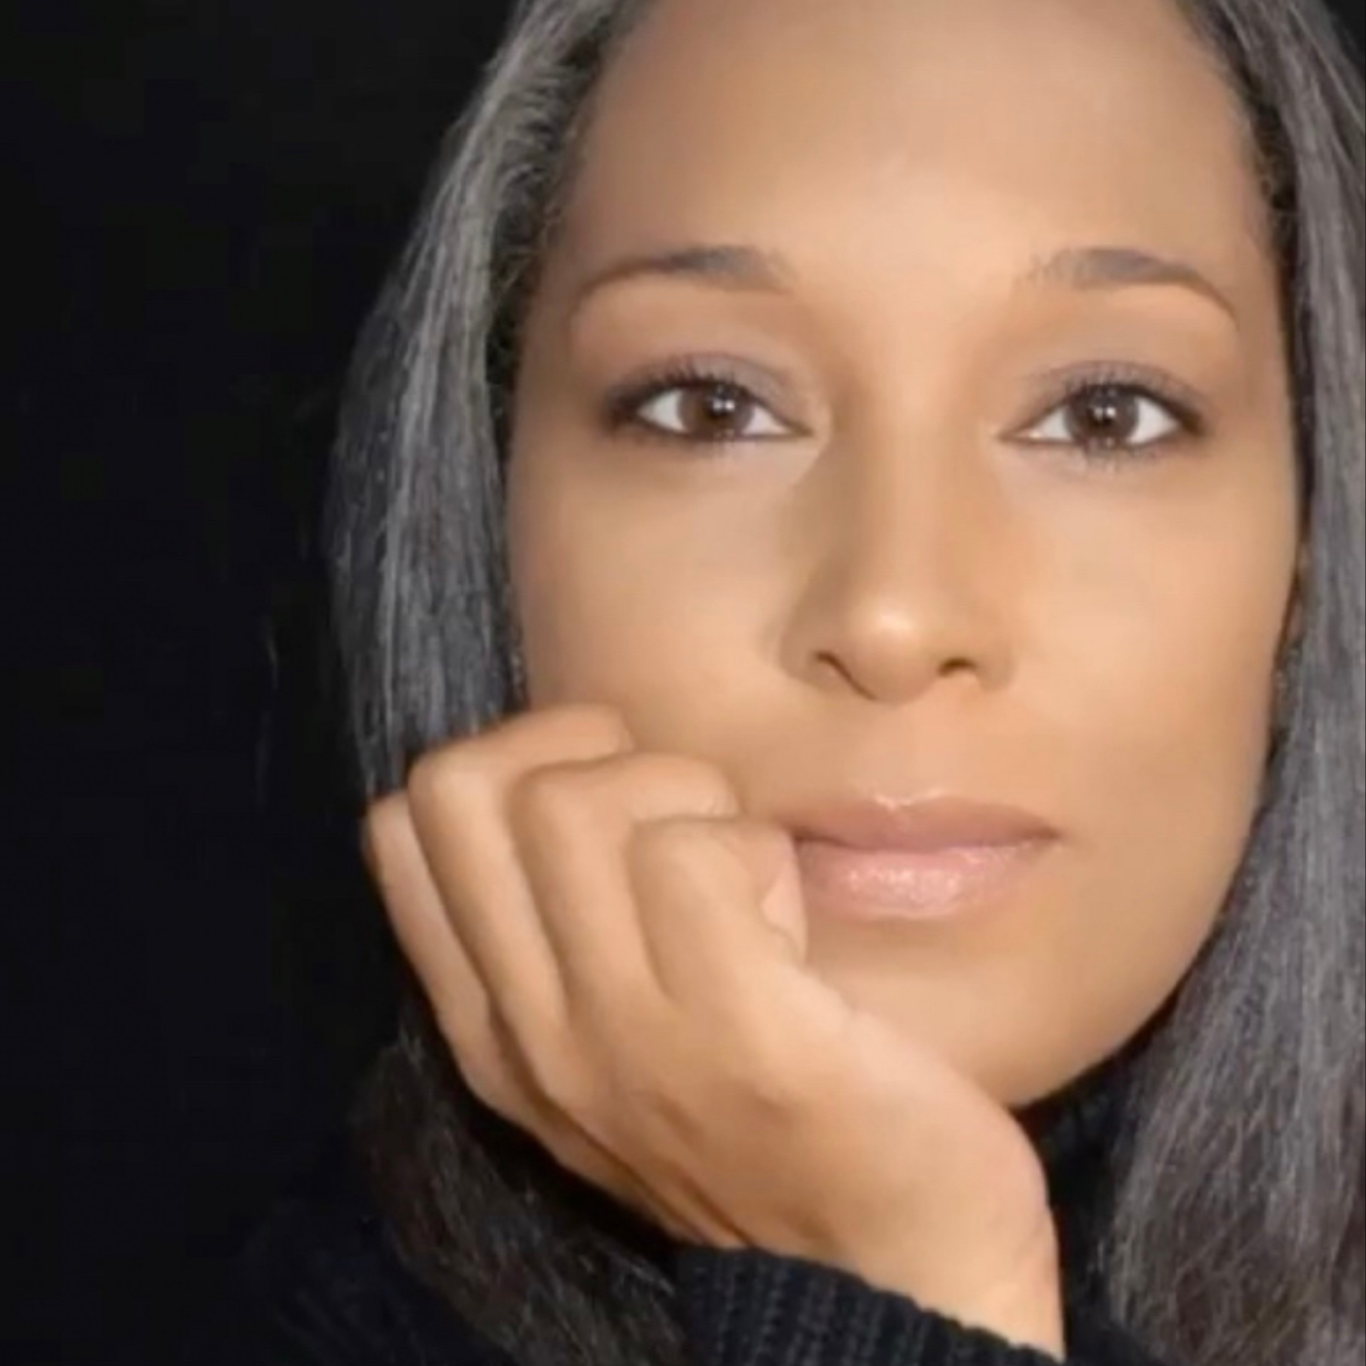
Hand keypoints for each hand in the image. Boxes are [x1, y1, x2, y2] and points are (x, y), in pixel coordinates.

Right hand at [363, 704, 1064, 1354]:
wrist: (892, 1279)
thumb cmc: (763, 1132)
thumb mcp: (617, 1051)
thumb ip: (561, 941)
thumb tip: (564, 775)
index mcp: (495, 1030)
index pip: (399, 825)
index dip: (507, 761)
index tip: (606, 797)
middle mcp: (532, 1031)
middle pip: (462, 786)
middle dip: (579, 748)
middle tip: (672, 807)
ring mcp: (625, 1037)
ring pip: (573, 803)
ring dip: (679, 794)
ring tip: (738, 866)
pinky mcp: (739, 1032)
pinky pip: (695, 854)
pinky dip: (753, 848)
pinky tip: (789, 921)